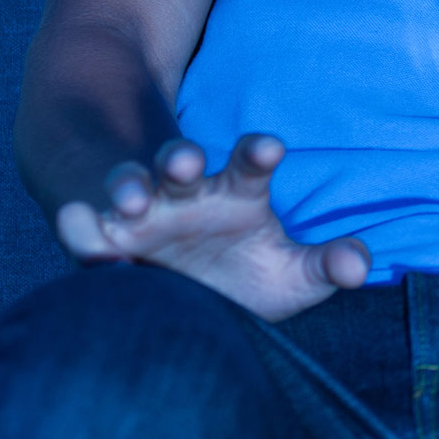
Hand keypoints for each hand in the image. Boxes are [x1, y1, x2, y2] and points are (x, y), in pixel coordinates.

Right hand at [51, 133, 369, 321]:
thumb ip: (325, 266)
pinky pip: (86, 228)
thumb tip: (360, 266)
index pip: (250, 163)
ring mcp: (141, 214)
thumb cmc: (242, 275)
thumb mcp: (288, 275)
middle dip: (179, 157)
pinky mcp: (103, 242)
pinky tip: (78, 219)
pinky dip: (80, 224)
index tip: (268, 148)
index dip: (257, 152)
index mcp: (237, 194)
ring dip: (129, 187)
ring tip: (132, 200)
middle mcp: (186, 194)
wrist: (183, 290)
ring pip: (130, 185)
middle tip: (185, 158)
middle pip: (180, 162)